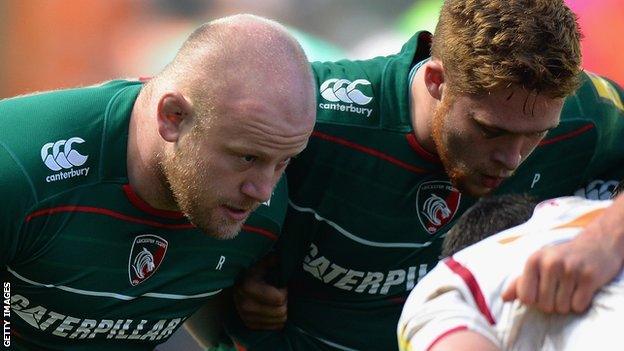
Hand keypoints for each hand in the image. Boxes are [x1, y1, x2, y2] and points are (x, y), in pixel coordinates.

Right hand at [233, 255, 287, 329]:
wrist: (235, 284)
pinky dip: (277, 319)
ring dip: (281, 311)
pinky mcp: (249, 325)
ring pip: (280, 321)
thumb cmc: (252, 271)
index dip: (284, 290)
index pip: (279, 299)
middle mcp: (245, 305)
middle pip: (281, 312)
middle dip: (284, 302)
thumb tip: (280, 257)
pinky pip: (275, 327)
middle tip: (279, 293)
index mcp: (248, 287)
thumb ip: (271, 260)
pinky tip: (272, 309)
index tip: (280, 284)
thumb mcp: (260, 262)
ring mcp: (246, 317)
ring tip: (275, 301)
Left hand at [502, 228, 622, 313]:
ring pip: (562, 308)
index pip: (526, 297)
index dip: (534, 301)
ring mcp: (571, 269)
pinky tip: (582, 289)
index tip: (540, 292)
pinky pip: (578, 306)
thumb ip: (520, 282)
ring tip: (570, 289)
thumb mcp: (538, 264)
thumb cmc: (561, 258)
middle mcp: (550, 263)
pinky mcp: (589, 277)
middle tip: (559, 290)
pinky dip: (580, 304)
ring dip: (566, 305)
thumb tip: (504, 298)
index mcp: (534, 260)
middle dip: (551, 304)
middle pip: (544, 306)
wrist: (596, 245)